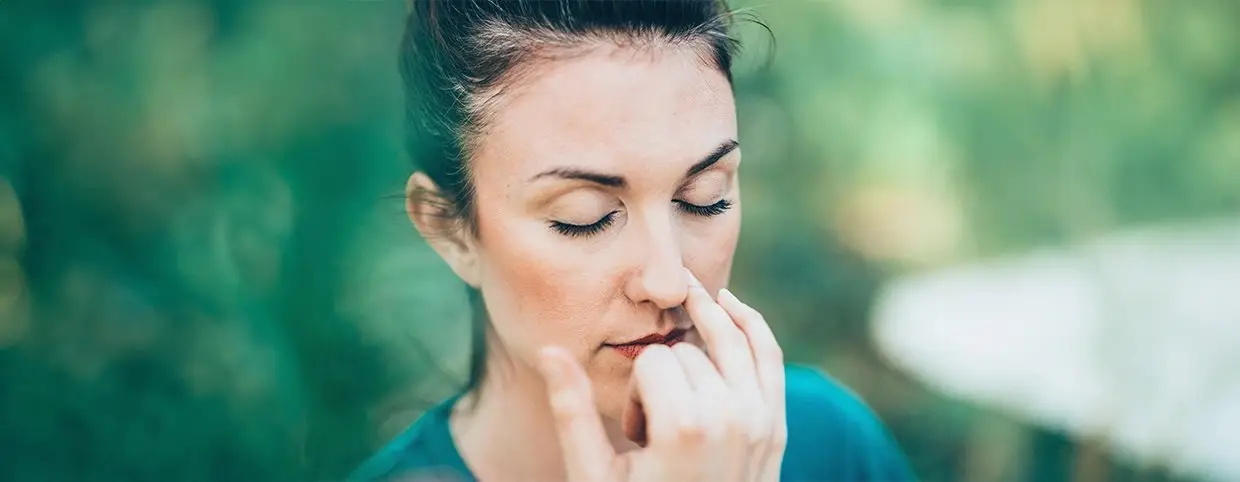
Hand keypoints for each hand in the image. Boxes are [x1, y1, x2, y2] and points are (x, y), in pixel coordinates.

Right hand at [536, 269, 786, 481]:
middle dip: (663, 380)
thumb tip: (549, 350)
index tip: (636, 437)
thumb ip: (573, 412)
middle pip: (685, 353)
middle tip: (655, 432)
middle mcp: (731, 417)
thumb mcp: (595, 476)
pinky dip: (751, 323)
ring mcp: (760, 419)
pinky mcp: (776, 424)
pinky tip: (727, 305)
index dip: (634, 393)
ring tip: (683, 310)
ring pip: (729, 339)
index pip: (651, 363)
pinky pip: (768, 354)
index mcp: (685, 428)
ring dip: (703, 326)